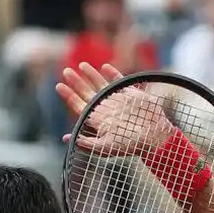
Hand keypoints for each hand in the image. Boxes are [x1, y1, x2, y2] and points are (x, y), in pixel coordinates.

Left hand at [55, 63, 173, 155]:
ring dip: (91, 75)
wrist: (155, 139)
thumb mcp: (106, 147)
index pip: (79, 105)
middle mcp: (106, 108)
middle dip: (76, 82)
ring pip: (100, 84)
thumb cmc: (130, 146)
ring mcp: (118, 100)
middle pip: (86, 92)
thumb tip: (66, 139)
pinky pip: (119, 81)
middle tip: (66, 71)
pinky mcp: (131, 95)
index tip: (59, 85)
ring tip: (81, 65)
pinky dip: (112, 73)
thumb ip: (87, 143)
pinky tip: (105, 66)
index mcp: (98, 120)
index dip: (69, 95)